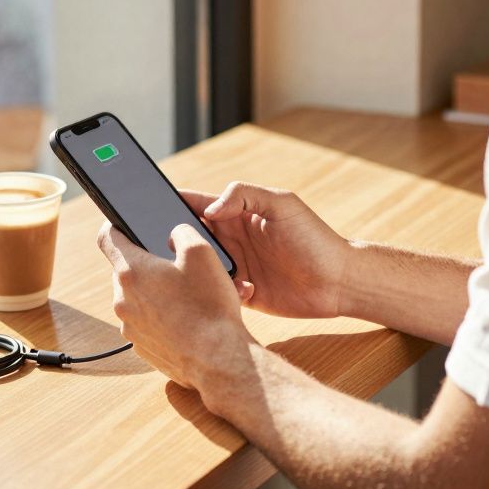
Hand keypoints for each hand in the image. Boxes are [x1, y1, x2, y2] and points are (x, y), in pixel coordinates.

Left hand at [97, 221, 254, 389]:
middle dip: (148, 266)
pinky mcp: (141, 347)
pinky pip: (146, 324)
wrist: (218, 358)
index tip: (126, 225)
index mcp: (132, 271)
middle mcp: (123, 300)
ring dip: (156, 294)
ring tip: (187, 298)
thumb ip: (181, 232)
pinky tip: (186, 321)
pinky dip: (161, 319)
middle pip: (126, 270)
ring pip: (137, 299)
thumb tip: (172, 235)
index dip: (116, 226)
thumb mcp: (202, 252)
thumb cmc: (209, 306)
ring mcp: (130, 327)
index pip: (107, 238)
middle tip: (176, 268)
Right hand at [181, 182, 350, 319]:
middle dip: (176, 241)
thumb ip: (245, 195)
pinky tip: (245, 290)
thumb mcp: (282, 204)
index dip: (173, 202)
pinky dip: (222, 292)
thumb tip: (210, 208)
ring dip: (199, 270)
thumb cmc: (315, 238)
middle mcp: (233, 239)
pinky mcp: (243, 293)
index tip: (150, 205)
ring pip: (200, 267)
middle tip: (171, 248)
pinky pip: (219, 292)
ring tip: (208, 272)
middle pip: (191, 237)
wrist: (339, 281)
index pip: (197, 204)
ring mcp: (237, 266)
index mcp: (238, 213)